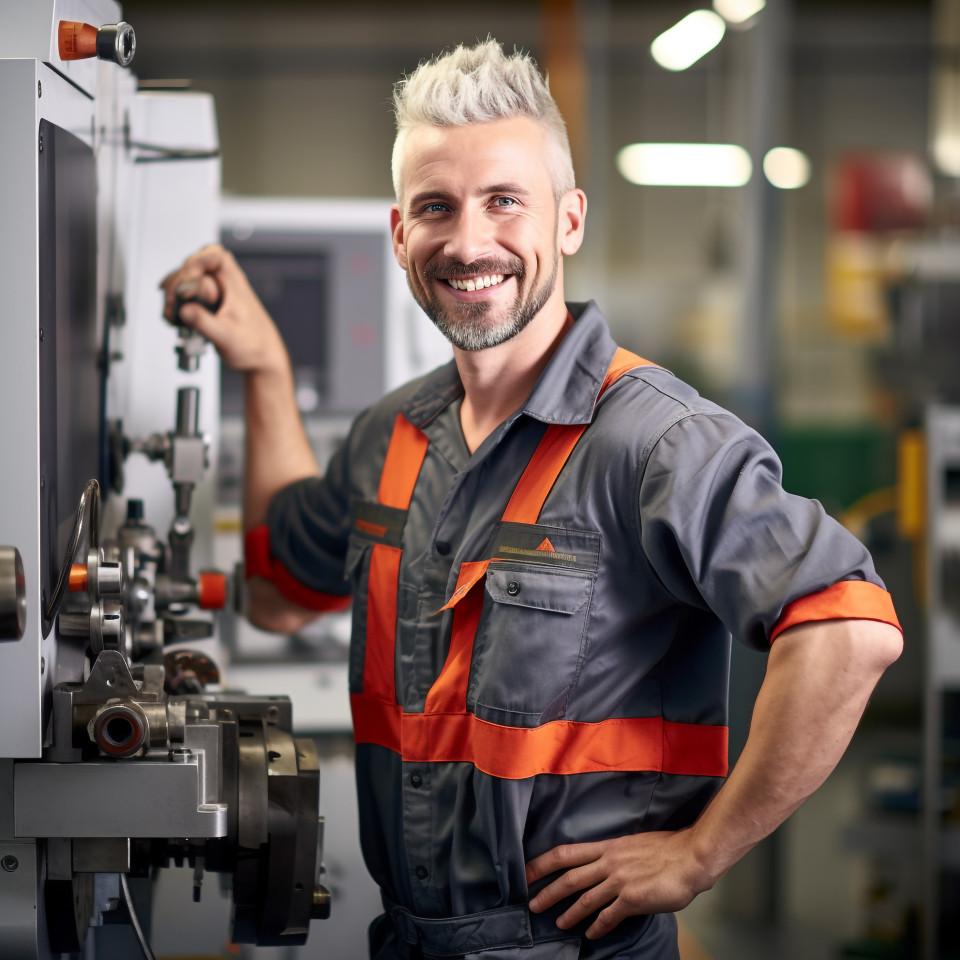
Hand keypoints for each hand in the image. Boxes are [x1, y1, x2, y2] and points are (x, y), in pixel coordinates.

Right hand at [159, 244, 286, 373]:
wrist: (262, 359)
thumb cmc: (255, 345)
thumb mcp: (228, 336)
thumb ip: (205, 323)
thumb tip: (184, 310)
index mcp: (234, 285)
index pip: (216, 255)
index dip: (199, 260)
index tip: (189, 279)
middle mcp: (224, 286)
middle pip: (195, 266)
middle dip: (180, 281)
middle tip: (173, 300)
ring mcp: (215, 295)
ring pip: (188, 280)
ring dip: (174, 292)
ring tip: (171, 311)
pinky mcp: (208, 307)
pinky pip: (188, 296)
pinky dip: (177, 304)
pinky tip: (173, 317)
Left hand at [525, 830, 711, 939]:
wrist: (691, 856)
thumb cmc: (667, 849)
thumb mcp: (633, 844)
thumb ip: (615, 855)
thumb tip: (604, 867)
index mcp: (608, 846)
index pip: (566, 853)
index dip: (544, 862)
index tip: (528, 872)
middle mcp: (609, 862)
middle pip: (569, 877)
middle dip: (547, 891)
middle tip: (532, 904)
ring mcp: (619, 880)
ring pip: (585, 899)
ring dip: (569, 913)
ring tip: (558, 924)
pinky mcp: (632, 899)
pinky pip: (608, 916)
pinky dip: (597, 927)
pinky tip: (591, 934)